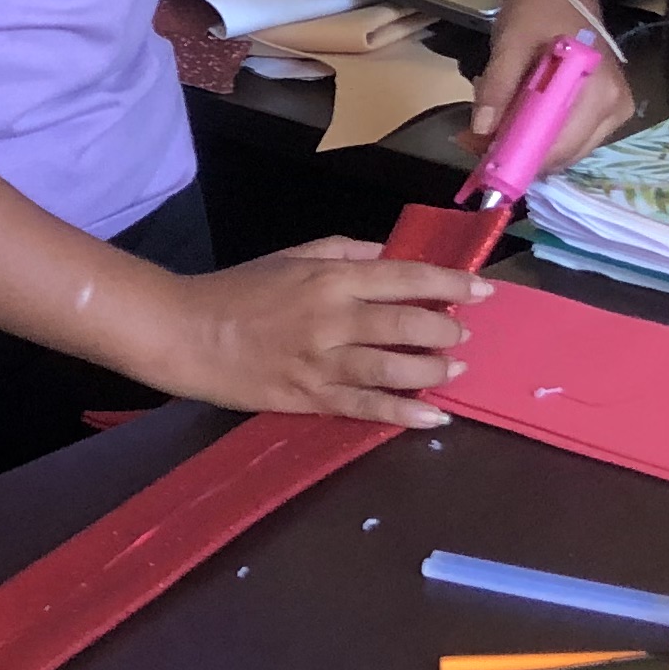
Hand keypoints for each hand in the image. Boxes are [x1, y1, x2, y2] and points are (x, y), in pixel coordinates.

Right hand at [132, 241, 490, 429]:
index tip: (484, 290)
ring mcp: (323, 362)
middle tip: (460, 334)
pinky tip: (434, 417)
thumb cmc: (237, 290)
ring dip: (434, 370)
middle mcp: (334, 319)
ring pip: (396, 369)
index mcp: (330, 278)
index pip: (405, 276)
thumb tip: (390, 256)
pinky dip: (405, 413)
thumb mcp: (290, 256)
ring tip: (453, 369)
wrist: (184, 333)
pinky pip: (367, 408)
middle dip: (447, 329)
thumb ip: (344, 252)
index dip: (451, 283)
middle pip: (410, 324)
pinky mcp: (309, 398)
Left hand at [462, 0, 633, 176]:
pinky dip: (540, 135)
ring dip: (527, 146)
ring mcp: (614, 112)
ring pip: (565, 150)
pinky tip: (517, 119)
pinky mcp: (606, 112)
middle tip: (478, 142)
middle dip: (520, 153)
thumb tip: (482, 130)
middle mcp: (614, 107)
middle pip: (563, 154)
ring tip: (493, 126)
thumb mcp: (509, 45)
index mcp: (598, 89)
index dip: (520, 157)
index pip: (559, 145)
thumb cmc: (535, 13)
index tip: (484, 159)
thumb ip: (497, 88)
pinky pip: (569, 138)